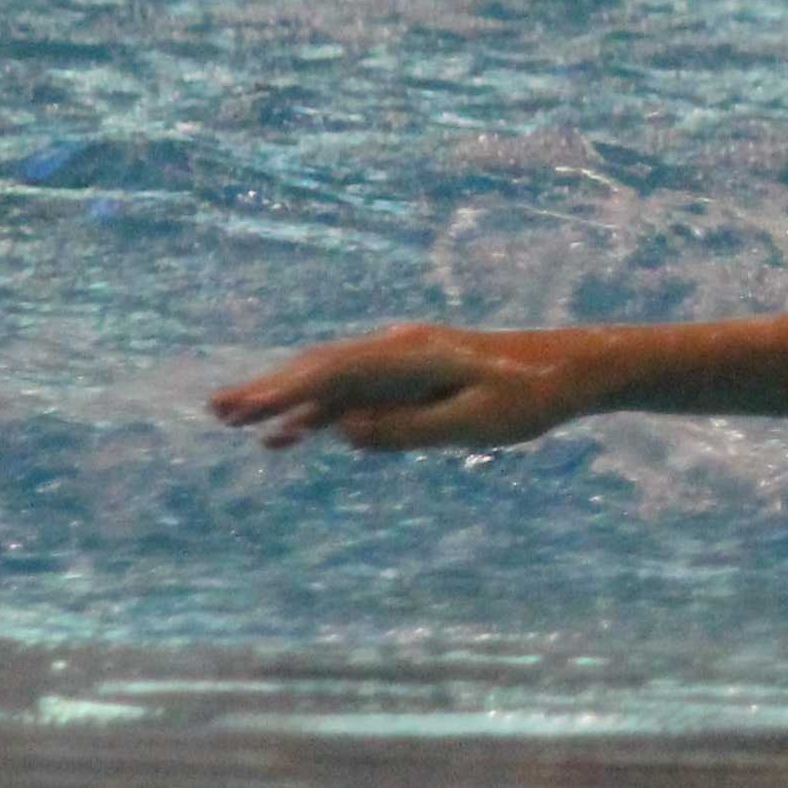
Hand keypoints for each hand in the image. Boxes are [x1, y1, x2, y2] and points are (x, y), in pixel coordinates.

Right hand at [208, 323, 601, 454]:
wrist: (571, 370)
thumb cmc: (529, 399)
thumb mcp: (473, 422)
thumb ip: (407, 429)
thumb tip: (341, 432)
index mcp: (413, 355)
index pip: (336, 373)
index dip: (287, 392)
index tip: (247, 409)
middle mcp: (399, 350)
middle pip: (321, 369)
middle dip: (268, 389)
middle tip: (216, 411)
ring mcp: (402, 363)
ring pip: (330, 380)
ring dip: (284, 399)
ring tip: (231, 419)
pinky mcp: (410, 380)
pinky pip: (354, 394)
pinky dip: (317, 412)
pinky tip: (288, 437)